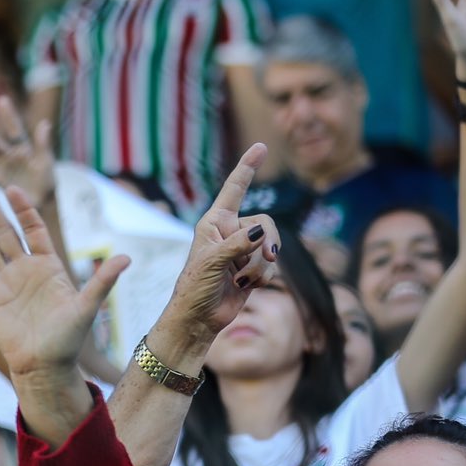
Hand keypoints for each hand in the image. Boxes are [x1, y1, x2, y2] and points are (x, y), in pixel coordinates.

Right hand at [0, 97, 55, 207]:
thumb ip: (43, 144)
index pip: (15, 129)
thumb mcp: (46, 163)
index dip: (9, 115)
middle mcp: (10, 153)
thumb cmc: (47, 182)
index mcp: (24, 148)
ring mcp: (1, 164)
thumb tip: (45, 122)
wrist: (41, 202)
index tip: (3, 100)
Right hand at [0, 186, 127, 378]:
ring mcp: (5, 284)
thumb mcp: (87, 307)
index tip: (11, 191)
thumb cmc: (69, 339)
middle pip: (7, 233)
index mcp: (48, 266)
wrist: (45, 366)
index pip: (33, 229)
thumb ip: (103, 281)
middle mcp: (25, 270)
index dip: (23, 210)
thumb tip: (127, 257)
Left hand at [151, 144, 280, 357]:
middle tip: (266, 256)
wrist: (198, 319)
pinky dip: (262, 278)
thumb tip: (260, 232)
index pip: (234, 188)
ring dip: (260, 266)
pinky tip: (244, 287)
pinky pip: (271, 266)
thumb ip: (236, 244)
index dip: (248, 167)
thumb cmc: (194, 288)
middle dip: (268, 240)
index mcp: (214, 222)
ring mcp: (243, 250)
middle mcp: (230, 232)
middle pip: (265, 223)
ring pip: (270, 247)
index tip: (261, 146)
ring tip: (241, 281)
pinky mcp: (252, 269)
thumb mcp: (210, 262)